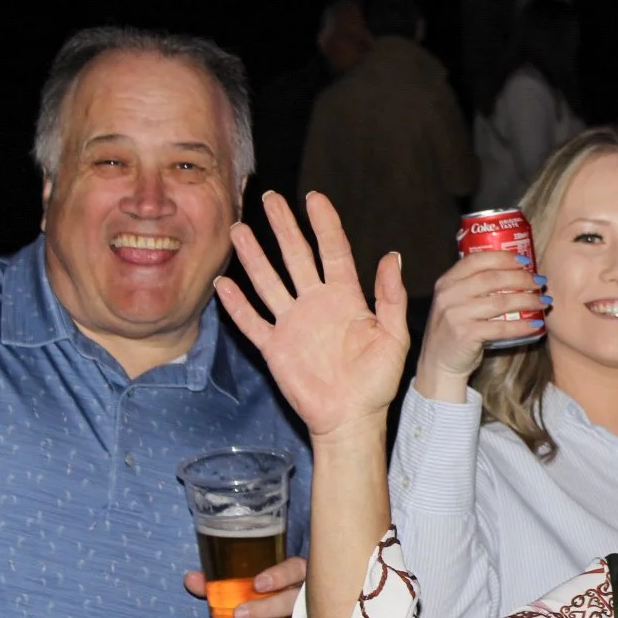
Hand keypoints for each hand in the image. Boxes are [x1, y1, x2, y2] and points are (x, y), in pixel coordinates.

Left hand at [184, 555, 306, 617]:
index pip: (296, 569)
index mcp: (298, 574)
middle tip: (237, 616)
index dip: (280, 575)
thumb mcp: (248, 585)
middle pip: (293, 603)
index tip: (257, 584)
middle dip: (266, 610)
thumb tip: (190, 579)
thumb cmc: (265, 597)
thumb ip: (222, 582)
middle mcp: (308, 599)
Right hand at [216, 190, 408, 437]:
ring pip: (268, 282)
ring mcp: (292, 324)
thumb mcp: (393, 337)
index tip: (314, 198)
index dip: (324, 224)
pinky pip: (251, 321)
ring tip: (240, 229)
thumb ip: (390, 298)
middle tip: (271, 199)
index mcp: (346, 298)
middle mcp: (316, 304)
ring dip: (254, 257)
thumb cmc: (377, 381)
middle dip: (283, 227)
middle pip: (296, 257)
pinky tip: (224, 283)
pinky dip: (236, 304)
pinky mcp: (275, 347)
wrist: (351, 419)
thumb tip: (391, 256)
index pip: (333, 251)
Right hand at [415, 249, 547, 400]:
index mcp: (447, 282)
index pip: (477, 260)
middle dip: (522, 278)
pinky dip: (522, 325)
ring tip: (544, 301)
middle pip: (493, 278)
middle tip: (540, 281)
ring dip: (528, 300)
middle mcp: (449, 295)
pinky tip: (536, 324)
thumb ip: (473, 286)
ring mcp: (456, 315)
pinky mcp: (466, 335)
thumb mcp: (454, 302)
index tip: (526, 260)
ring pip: (500, 302)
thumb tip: (514, 272)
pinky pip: (501, 327)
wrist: (437, 362)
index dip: (504, 257)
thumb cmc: (454, 329)